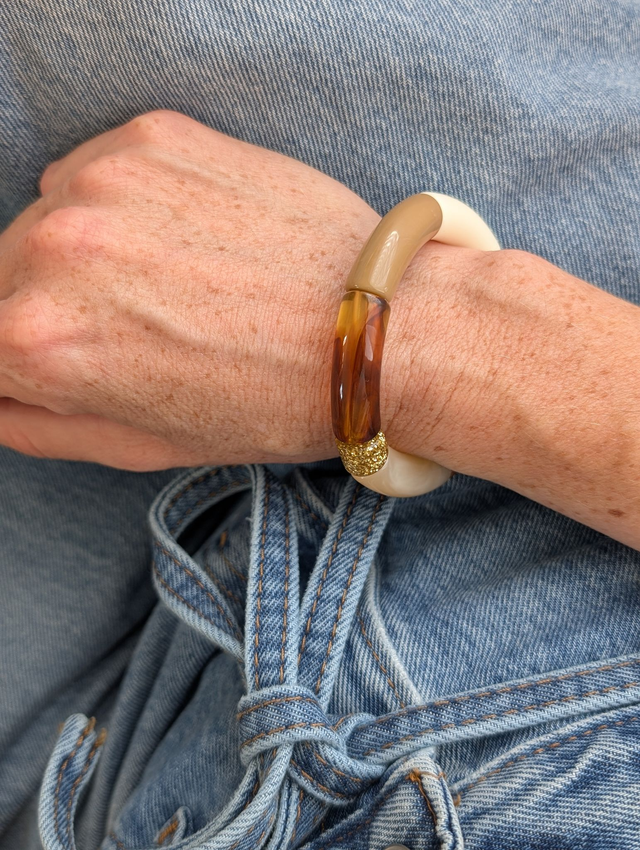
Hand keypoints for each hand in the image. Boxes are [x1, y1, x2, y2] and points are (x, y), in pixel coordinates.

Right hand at [0, 110, 388, 468]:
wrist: (376, 325)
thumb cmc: (269, 401)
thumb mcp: (143, 444)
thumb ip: (38, 423)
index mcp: (42, 341)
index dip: (18, 363)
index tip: (65, 362)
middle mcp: (56, 248)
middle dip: (42, 309)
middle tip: (126, 330)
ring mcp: (104, 180)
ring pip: (42, 219)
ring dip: (79, 254)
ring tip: (164, 284)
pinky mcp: (150, 136)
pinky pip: (91, 172)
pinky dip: (115, 204)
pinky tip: (180, 239)